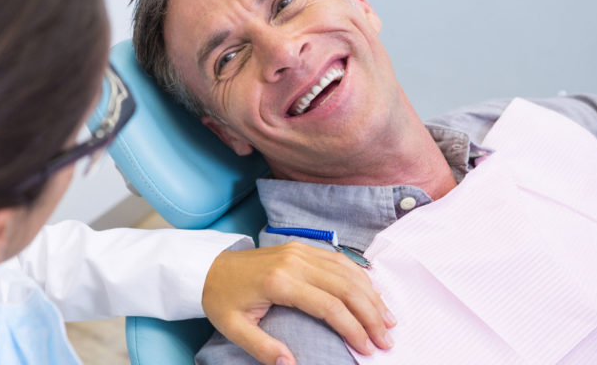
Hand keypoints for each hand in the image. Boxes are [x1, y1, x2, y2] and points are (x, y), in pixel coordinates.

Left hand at [202, 242, 395, 364]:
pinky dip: (360, 276)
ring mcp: (299, 251)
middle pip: (345, 287)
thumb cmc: (222, 299)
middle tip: (387, 339)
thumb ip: (263, 348)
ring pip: (347, 271)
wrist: (208, 267)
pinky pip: (338, 259)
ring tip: (389, 319)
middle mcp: (294, 262)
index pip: (329, 306)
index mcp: (279, 282)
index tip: (368, 349)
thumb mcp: (234, 328)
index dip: (353, 328)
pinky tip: (373, 292)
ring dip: (371, 295)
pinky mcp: (301, 247)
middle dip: (371, 314)